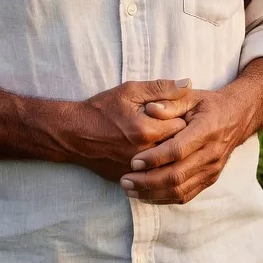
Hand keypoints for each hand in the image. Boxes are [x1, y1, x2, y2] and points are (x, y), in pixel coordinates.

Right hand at [65, 79, 196, 181]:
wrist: (73, 134)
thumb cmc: (102, 109)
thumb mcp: (131, 91)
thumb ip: (162, 88)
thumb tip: (188, 83)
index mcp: (148, 131)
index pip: (184, 127)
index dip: (182, 118)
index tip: (176, 112)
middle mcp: (145, 155)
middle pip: (178, 149)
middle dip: (179, 137)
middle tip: (170, 125)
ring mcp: (136, 170)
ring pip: (167, 165)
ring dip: (168, 154)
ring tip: (162, 140)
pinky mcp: (129, 178)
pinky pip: (152, 176)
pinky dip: (155, 166)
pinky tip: (152, 155)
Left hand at [117, 89, 247, 203]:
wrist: (236, 117)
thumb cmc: (208, 105)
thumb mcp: (190, 96)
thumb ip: (169, 102)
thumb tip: (150, 109)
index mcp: (207, 129)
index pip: (178, 150)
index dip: (154, 158)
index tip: (133, 162)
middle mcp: (212, 153)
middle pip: (177, 175)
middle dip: (148, 181)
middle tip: (125, 180)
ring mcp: (212, 169)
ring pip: (180, 189)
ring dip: (152, 193)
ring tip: (130, 190)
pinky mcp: (210, 179)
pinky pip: (186, 195)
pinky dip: (164, 198)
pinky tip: (146, 195)